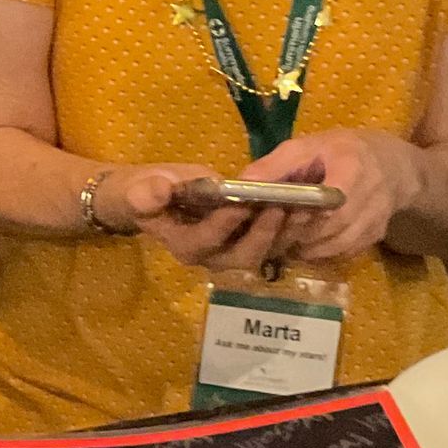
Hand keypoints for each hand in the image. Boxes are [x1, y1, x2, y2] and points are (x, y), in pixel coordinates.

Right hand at [97, 161, 301, 277]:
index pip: (207, 240)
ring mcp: (234, 252)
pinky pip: (276, 239)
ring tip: (305, 204)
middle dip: (266, 231)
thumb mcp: (138, 190)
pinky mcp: (251, 242)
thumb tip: (157, 192)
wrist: (155, 198)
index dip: (225, 224)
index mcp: (184, 246)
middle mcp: (212, 258)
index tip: (242, 202)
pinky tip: (310, 203)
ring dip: (287, 230)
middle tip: (283, 205)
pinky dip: (293, 225)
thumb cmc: (145, 193)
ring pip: (266, 250)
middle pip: (244, 254)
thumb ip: (146, 194)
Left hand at [240, 128, 425, 263]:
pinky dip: (318, 253)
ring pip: (333, 248)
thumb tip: (241, 184)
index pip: (328, 203)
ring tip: (283, 239)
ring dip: (304, 248)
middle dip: (296, 235)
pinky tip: (302, 243)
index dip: (300, 215)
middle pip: (329, 230)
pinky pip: (341, 255)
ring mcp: (374, 223)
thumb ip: (275, 165)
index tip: (276, 214)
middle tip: (270, 233)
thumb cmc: (341, 152)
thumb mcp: (308, 146)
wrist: (391, 165)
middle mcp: (370, 199)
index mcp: (352, 169)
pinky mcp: (373, 239)